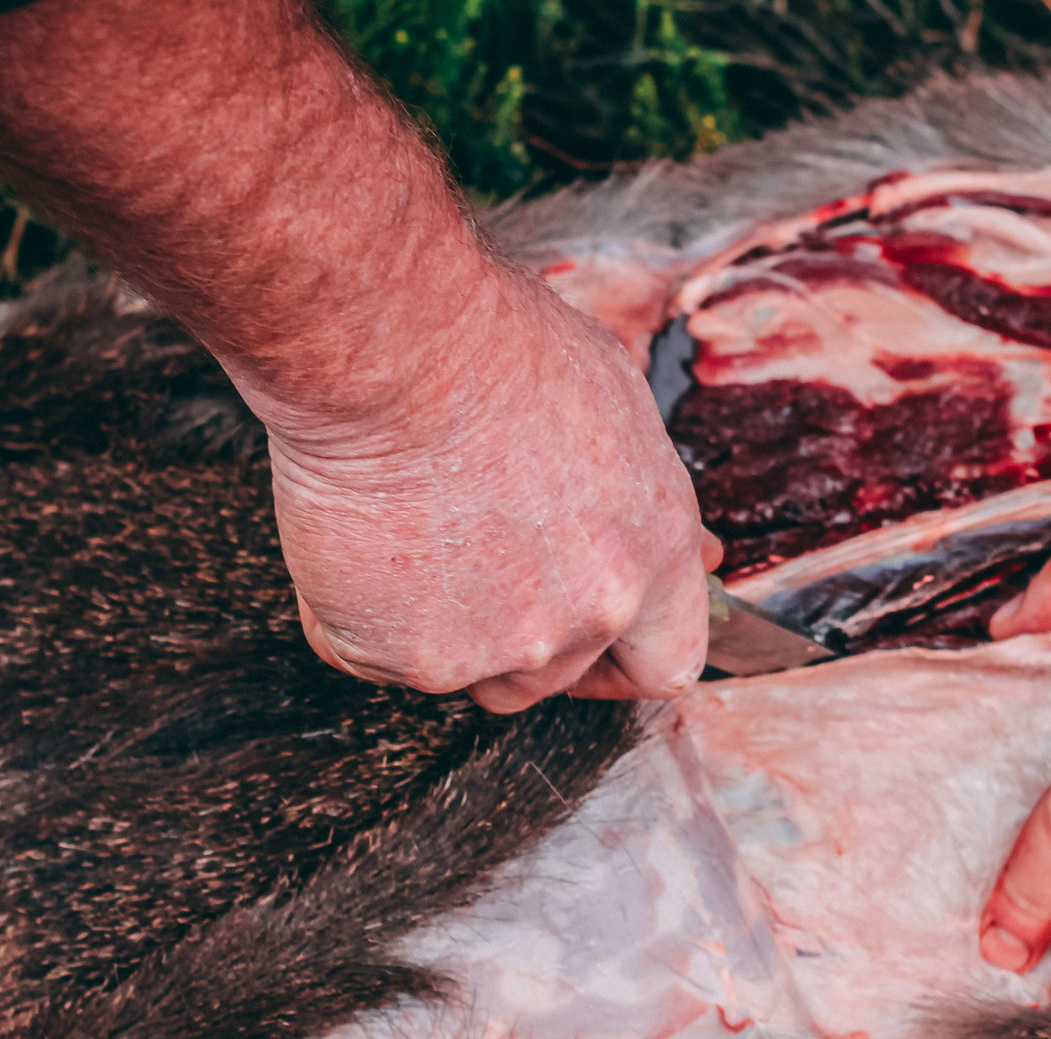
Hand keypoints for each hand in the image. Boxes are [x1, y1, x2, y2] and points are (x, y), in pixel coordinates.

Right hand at [267, 266, 721, 711]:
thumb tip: (693, 553)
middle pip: (555, 677)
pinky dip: (356, 611)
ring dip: (442, 629)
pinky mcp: (411, 654)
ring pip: (468, 674)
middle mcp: (589, 614)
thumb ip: (646, 507)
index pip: (666, 664)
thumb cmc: (497, 349)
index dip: (623, 662)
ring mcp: (500, 645)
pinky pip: (376, 654)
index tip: (593, 650)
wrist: (395, 350)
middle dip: (516, 634)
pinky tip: (357, 536)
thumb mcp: (617, 407)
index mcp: (652, 557)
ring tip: (413, 535)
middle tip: (468, 560)